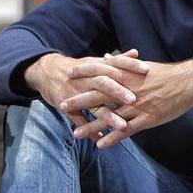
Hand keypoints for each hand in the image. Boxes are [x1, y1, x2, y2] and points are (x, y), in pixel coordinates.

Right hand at [24, 49, 148, 127]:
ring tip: (122, 126)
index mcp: (95, 66)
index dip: (130, 65)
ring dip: (107, 116)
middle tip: (134, 99)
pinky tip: (100, 139)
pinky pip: (78, 119)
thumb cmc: (77, 68)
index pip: (114, 62)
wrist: (46, 72)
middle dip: (118, 91)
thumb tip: (136, 53)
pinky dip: (88, 130)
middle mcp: (86, 78)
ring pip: (93, 105)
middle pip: (103, 83)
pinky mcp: (66, 105)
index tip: (146, 69)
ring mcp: (75, 92)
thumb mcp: (95, 61)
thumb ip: (116, 60)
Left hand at [66, 54, 192, 148]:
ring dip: (91, 125)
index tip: (68, 76)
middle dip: (79, 102)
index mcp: (127, 75)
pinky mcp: (147, 119)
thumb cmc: (166, 73)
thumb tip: (107, 58)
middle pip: (98, 96)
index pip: (100, 74)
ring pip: (110, 117)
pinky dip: (112, 137)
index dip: (83, 76)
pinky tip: (100, 144)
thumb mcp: (143, 65)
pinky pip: (126, 131)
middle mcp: (128, 90)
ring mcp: (137, 106)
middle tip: (61, 105)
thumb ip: (123, 63)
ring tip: (76, 133)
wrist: (188, 82)